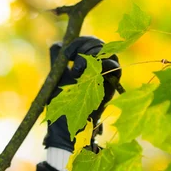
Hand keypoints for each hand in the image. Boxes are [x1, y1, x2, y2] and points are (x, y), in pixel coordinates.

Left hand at [43, 36, 120, 151]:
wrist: (66, 128)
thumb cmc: (60, 106)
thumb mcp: (56, 79)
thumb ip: (58, 61)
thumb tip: (57, 44)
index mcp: (87, 65)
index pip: (90, 43)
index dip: (78, 42)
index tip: (65, 54)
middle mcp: (99, 70)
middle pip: (100, 44)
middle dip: (84, 46)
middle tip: (71, 58)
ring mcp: (106, 77)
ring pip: (108, 53)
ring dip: (90, 55)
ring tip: (76, 69)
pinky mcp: (111, 87)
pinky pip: (114, 67)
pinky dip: (100, 65)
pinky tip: (82, 74)